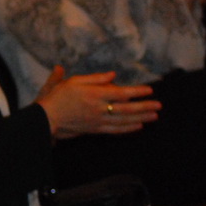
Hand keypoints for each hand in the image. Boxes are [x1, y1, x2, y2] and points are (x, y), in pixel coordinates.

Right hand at [35, 66, 159, 138]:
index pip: (121, 93)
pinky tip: (138, 126)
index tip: (149, 89)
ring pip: (124, 120)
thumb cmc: (57, 97)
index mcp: (94, 95)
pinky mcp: (95, 129)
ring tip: (154, 116)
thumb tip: (112, 75)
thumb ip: (94, 78)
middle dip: (144, 106)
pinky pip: (115, 130)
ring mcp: (98, 121)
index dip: (137, 91)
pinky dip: (128, 128)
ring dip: (141, 118)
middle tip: (159, 105)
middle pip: (127, 108)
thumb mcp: (73, 82)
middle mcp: (99, 109)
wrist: (46, 118)